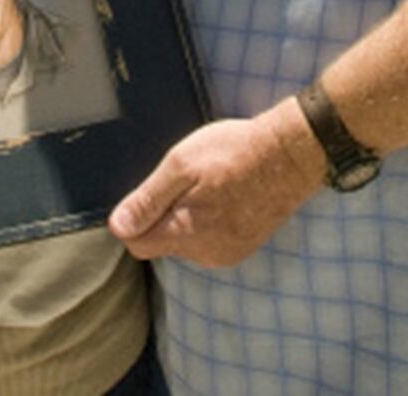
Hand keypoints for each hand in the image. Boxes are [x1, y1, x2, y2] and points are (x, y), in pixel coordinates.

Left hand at [108, 103, 324, 266]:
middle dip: (163, 214)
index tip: (148, 192)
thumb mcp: (181, 165)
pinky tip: (226, 192)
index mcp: (185, 233)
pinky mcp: (244, 246)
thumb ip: (148, 199)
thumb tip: (118, 227)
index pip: (137, 244)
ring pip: (187, 240)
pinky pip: (211, 238)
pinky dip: (211, 218)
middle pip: (162, 242)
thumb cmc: (235, 153)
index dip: (134, 218)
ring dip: (188, 215)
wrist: (290, 155)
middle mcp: (205, 253)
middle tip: (185, 179)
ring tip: (210, 182)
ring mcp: (228, 252)